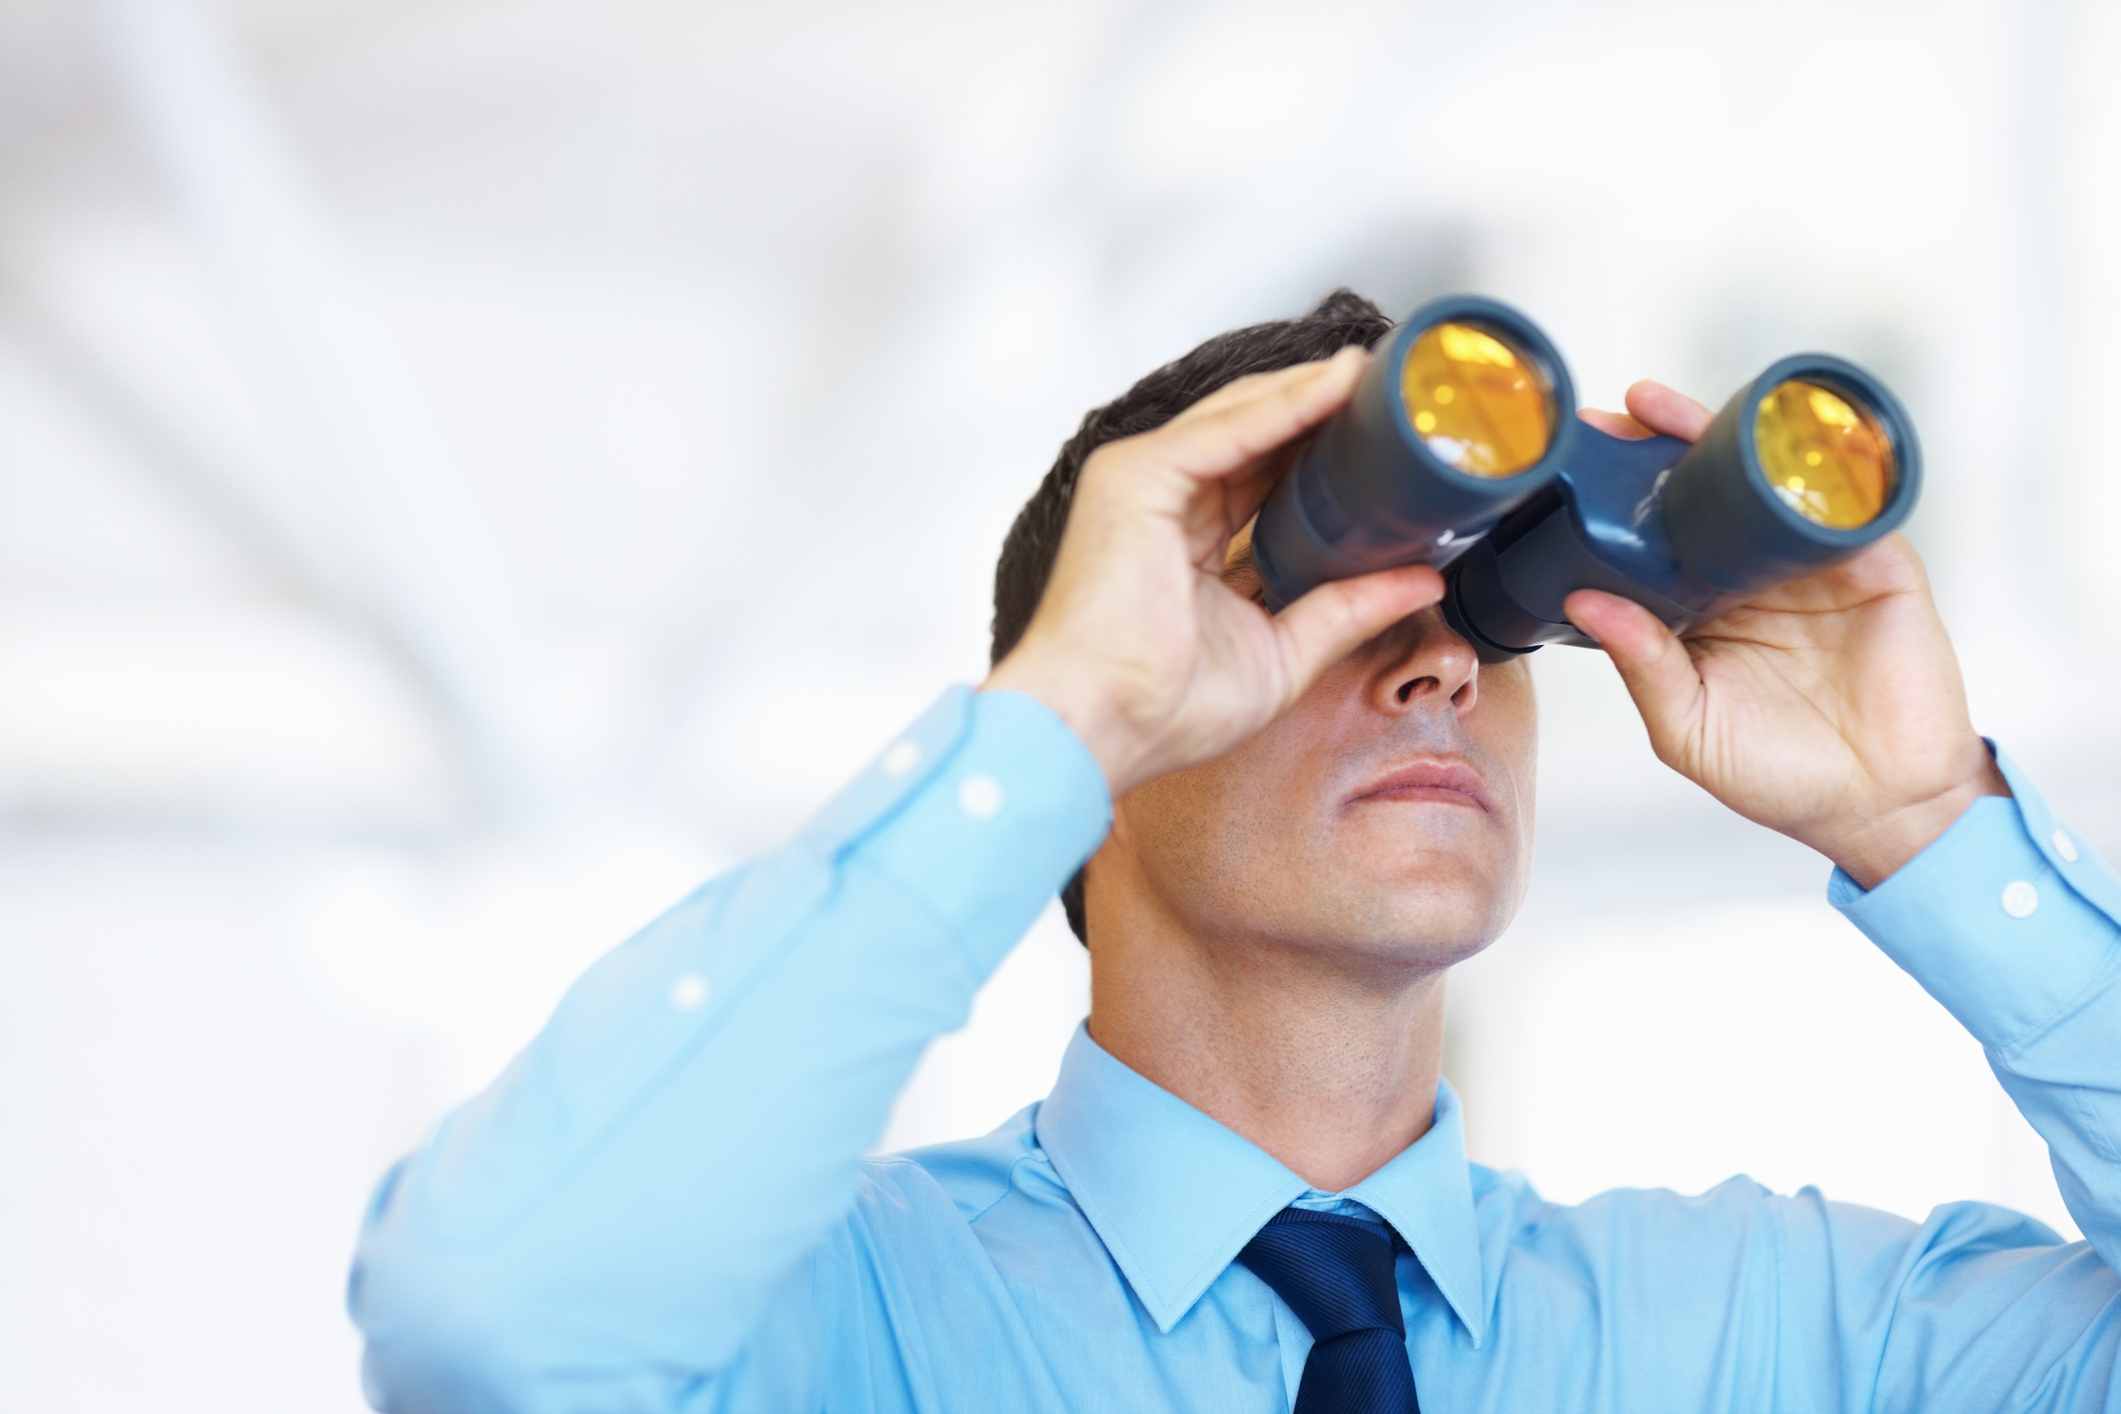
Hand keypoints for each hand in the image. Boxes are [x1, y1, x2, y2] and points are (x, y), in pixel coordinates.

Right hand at [983, 349, 1441, 796]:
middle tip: (1399, 394)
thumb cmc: (1161, 709)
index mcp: (1187, 542)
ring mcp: (1144, 481)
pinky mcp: (1138, 474)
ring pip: (1243, 418)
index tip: (1392, 438)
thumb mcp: (1282, 653)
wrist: (1100, 728)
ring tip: (1383, 372)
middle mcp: (1164, 502)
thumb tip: (1422, 581)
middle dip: (1326, 411)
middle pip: (1256, 436)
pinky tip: (1341, 383)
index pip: (1265, 477)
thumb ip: (1348, 611)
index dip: (1326, 453)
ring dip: (1315, 391)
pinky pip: (1229, 428)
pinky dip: (1287, 404)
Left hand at [1566, 382, 2008, 889]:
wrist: (1881, 807)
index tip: (1570, 464)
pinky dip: (1814, 471)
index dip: (1613, 501)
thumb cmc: (1778, 775)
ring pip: (1763, 486)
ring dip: (1721, 442)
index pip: (1651, 539)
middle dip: (1656, 450)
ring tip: (1665, 410)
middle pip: (1701, 496)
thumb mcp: (1688, 725)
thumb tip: (1581, 601)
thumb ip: (1642, 664)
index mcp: (1699, 610)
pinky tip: (1774, 437)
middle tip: (1608, 414)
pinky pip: (1846, 505)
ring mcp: (1813, 565)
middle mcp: (1750, 577)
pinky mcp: (1877, 565)